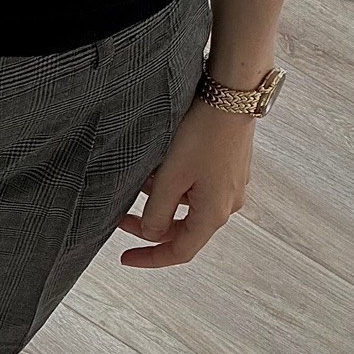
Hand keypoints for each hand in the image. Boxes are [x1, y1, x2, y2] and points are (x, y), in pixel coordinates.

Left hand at [118, 99, 253, 267]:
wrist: (231, 96)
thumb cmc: (203, 134)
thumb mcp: (171, 176)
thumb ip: (158, 211)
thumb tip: (151, 233)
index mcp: (214, 214)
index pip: (180, 251)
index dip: (151, 258)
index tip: (125, 257)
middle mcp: (227, 205)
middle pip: (182, 228)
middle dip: (151, 223)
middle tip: (121, 215)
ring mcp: (230, 186)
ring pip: (187, 204)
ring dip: (161, 197)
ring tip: (141, 176)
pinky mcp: (229, 168)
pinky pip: (196, 186)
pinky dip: (174, 182)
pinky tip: (161, 164)